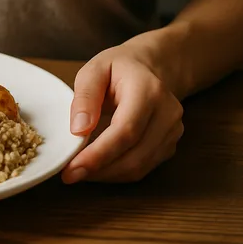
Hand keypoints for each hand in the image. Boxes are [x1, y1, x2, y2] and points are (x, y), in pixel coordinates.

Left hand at [61, 44, 183, 182]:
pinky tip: (98, 167)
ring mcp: (172, 131)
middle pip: (135, 154)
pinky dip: (118, 172)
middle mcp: (167, 113)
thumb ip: (85, 97)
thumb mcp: (94, 70)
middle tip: (69, 174)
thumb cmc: (118, 68)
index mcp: (148, 90)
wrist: (150, 68)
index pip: (126, 130)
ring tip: (80, 171)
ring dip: (107, 175)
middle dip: (99, 169)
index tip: (73, 167)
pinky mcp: (169, 145)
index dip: (99, 154)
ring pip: (140, 166)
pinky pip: (143, 167)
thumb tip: (79, 131)